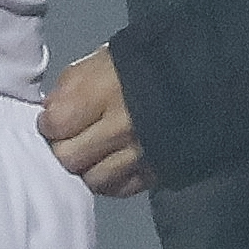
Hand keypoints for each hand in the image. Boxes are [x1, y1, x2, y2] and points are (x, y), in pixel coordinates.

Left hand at [39, 47, 152, 196]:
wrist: (200, 76)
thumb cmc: (146, 62)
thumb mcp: (103, 60)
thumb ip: (72, 85)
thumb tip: (51, 111)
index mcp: (105, 91)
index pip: (56, 124)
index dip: (49, 123)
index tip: (53, 120)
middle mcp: (121, 127)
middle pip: (69, 158)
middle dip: (63, 149)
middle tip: (69, 139)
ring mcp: (140, 154)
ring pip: (94, 180)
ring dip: (87, 168)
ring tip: (91, 153)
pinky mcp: (156, 171)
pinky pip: (120, 189)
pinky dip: (111, 179)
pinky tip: (112, 163)